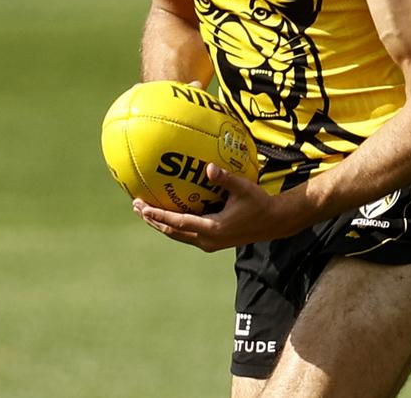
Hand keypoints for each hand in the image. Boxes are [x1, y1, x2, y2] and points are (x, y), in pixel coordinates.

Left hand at [132, 164, 288, 251]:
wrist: (273, 223)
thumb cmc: (259, 203)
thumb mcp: (243, 189)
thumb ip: (225, 179)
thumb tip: (208, 167)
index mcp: (212, 228)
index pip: (178, 222)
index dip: (159, 215)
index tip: (143, 207)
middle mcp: (207, 239)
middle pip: (172, 231)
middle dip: (153, 219)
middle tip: (136, 206)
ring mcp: (209, 243)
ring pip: (177, 234)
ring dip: (160, 223)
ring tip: (144, 211)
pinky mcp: (212, 241)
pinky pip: (186, 233)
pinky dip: (173, 224)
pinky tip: (168, 213)